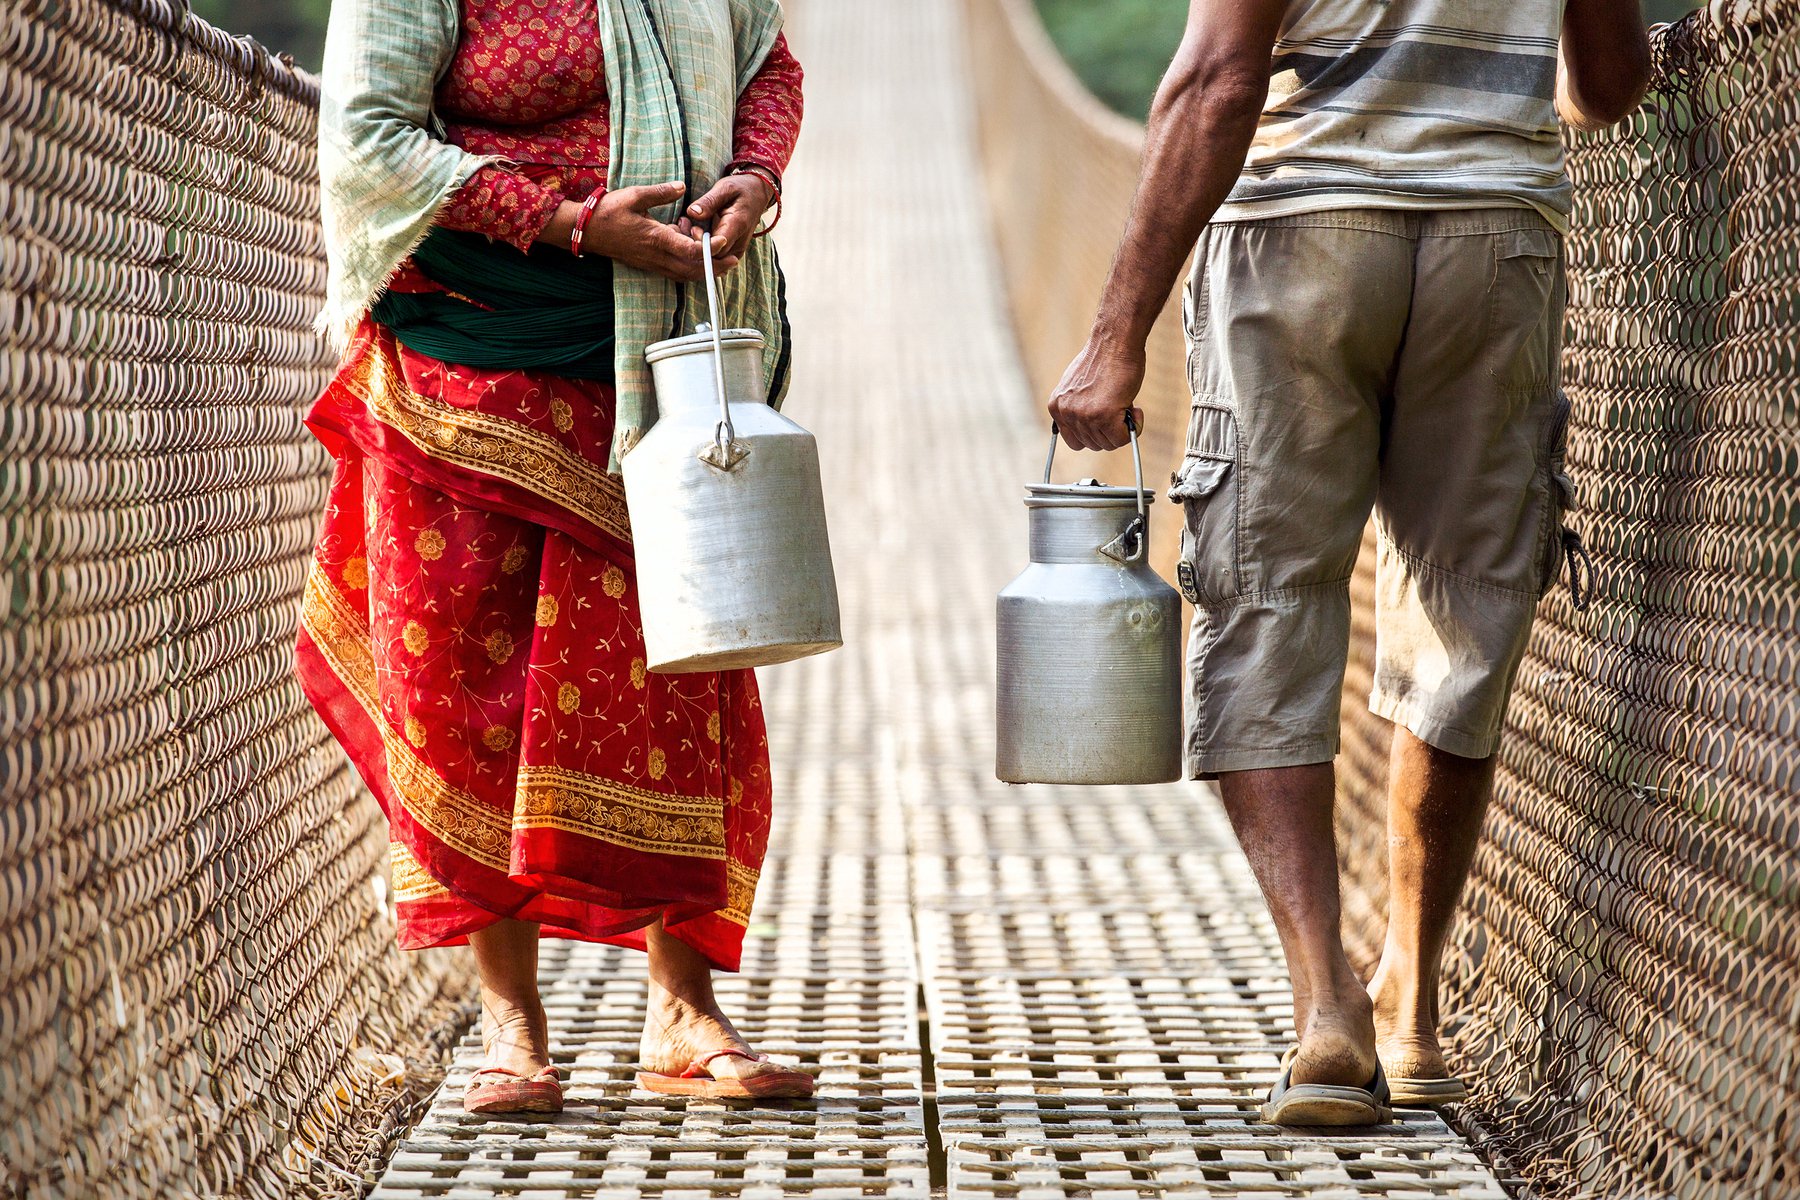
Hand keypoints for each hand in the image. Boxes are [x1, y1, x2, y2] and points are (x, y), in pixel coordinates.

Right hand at [577, 182, 740, 281]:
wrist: (587, 231)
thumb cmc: (609, 211)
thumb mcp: (635, 195)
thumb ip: (662, 192)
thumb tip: (683, 187)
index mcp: (656, 238)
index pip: (690, 252)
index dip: (710, 251)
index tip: (725, 245)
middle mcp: (657, 256)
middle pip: (693, 270)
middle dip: (715, 268)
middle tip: (734, 260)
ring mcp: (652, 264)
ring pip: (685, 275)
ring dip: (705, 271)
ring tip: (722, 261)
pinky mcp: (649, 265)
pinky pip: (675, 273)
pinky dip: (690, 269)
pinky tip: (698, 259)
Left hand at [676, 172, 774, 269]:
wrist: (757, 194)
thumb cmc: (740, 189)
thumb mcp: (725, 188)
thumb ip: (709, 201)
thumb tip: (692, 213)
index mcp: (737, 226)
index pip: (717, 247)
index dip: (700, 243)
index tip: (693, 227)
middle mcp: (739, 243)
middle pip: (713, 257)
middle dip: (696, 245)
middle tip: (687, 225)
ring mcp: (736, 250)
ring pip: (712, 260)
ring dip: (697, 247)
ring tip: (690, 226)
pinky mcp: (732, 252)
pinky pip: (714, 257)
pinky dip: (702, 248)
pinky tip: (696, 232)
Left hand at [1047, 335, 1145, 450]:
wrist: (1115, 342)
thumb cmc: (1103, 359)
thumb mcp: (1078, 385)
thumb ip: (1078, 406)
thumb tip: (1089, 427)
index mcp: (1057, 406)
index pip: (1074, 441)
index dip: (1094, 435)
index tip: (1105, 424)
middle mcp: (1066, 413)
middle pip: (1092, 444)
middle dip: (1110, 431)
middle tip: (1119, 409)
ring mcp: (1084, 416)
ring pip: (1108, 444)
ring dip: (1123, 428)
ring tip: (1126, 403)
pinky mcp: (1103, 416)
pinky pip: (1121, 439)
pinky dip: (1134, 428)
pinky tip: (1135, 408)